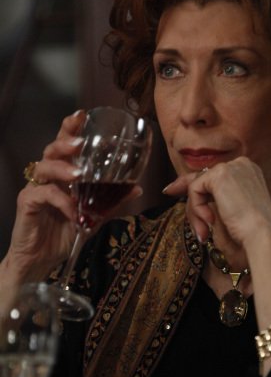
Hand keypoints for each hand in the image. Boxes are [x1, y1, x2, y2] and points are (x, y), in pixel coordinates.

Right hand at [2, 110, 141, 284]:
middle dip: (66, 140)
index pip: (65, 144)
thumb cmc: (63, 233)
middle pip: (52, 148)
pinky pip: (44, 195)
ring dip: (63, 168)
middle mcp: (47, 176)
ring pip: (44, 166)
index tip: (83, 115)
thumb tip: (137, 188)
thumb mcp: (93, 217)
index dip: (71, 127)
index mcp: (63, 174)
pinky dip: (61, 201)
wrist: (40, 261)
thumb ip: (111, 201)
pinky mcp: (27, 203)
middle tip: (81, 141)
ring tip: (78, 175)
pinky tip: (73, 211)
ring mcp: (35, 188)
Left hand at [163, 156, 270, 246]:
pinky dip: (196, 208)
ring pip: (197, 186)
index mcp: (248, 172)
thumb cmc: (250, 231)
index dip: (191, 184)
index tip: (170, 190)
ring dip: (195, 213)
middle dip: (191, 202)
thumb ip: (213, 197)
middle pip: (203, 180)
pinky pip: (194, 189)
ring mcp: (232, 167)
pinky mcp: (220, 174)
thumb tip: (182, 188)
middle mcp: (241, 164)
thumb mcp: (230, 210)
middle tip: (187, 219)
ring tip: (204, 233)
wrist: (262, 236)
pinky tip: (210, 222)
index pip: (213, 175)